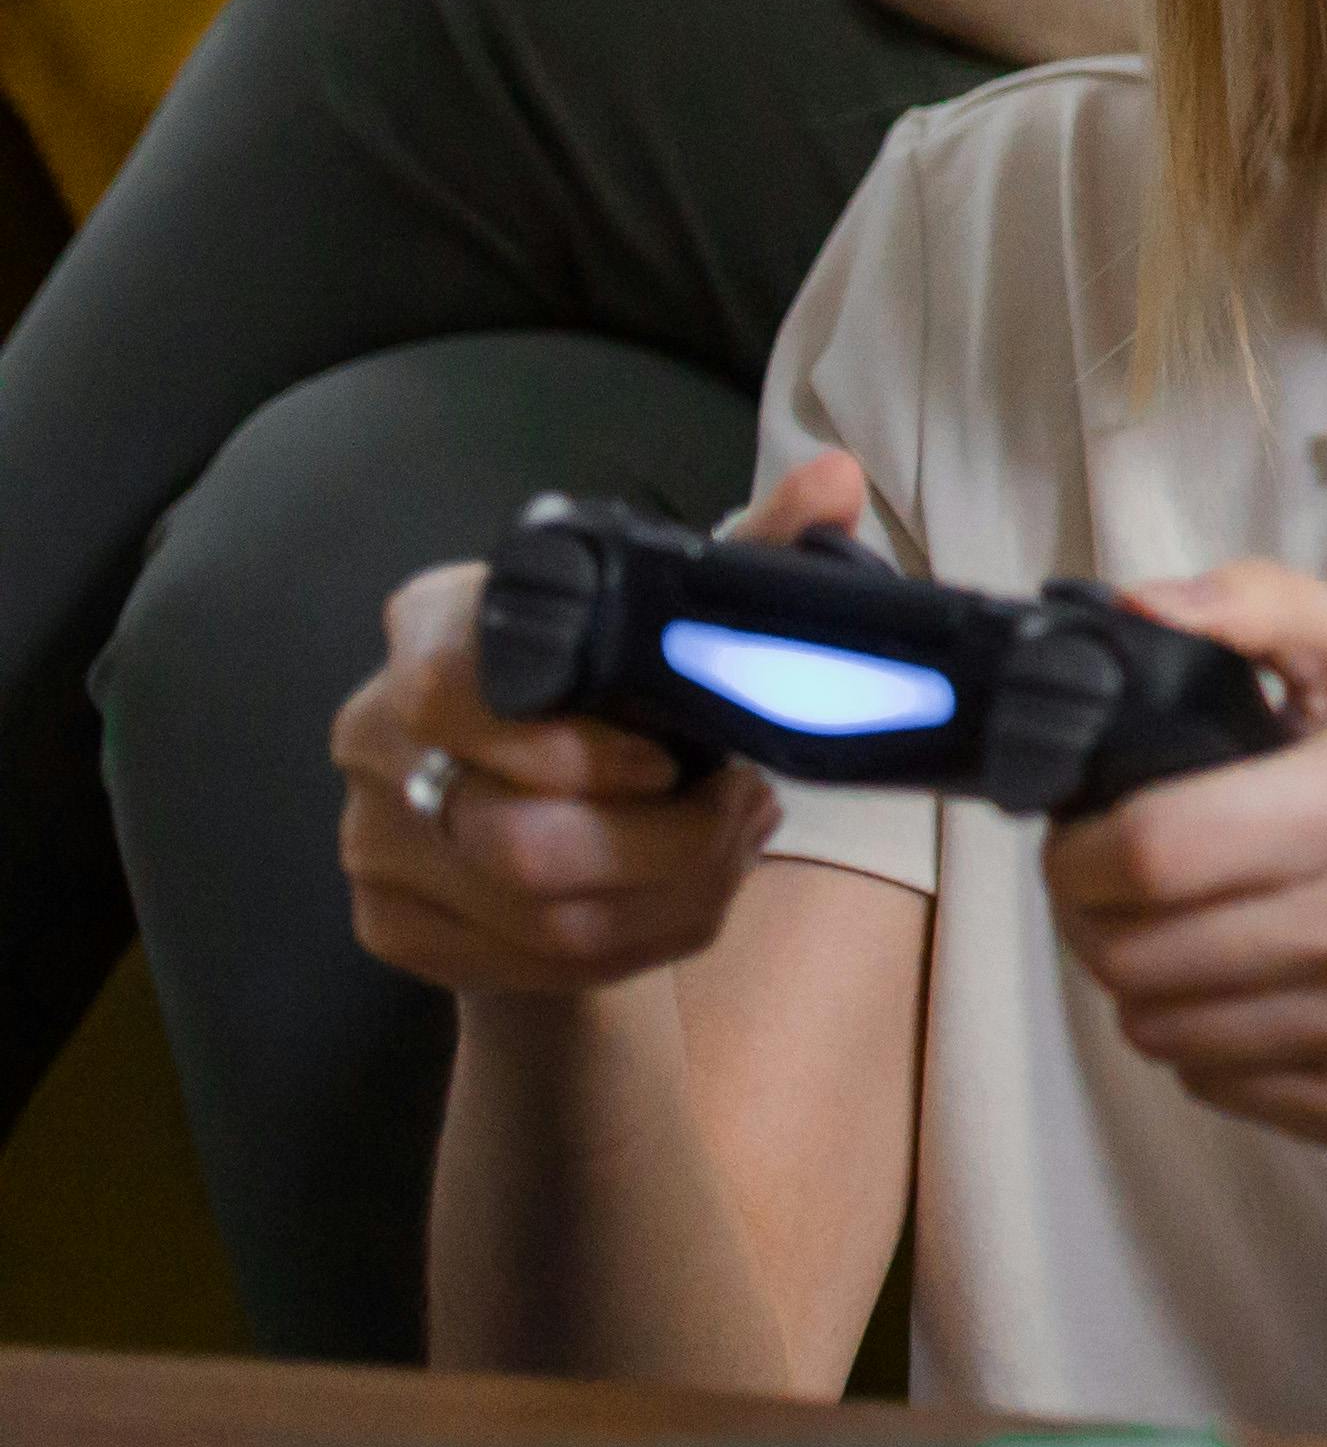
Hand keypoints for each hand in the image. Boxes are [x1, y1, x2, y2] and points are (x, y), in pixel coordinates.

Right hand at [334, 448, 861, 996]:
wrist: (537, 804)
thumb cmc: (607, 691)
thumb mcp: (667, 615)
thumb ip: (747, 549)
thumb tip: (835, 482)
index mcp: (431, 629)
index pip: (453, 690)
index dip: (575, 747)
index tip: (672, 760)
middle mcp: (375, 735)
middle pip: (515, 837)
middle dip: (667, 842)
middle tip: (743, 806)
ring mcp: (371, 842)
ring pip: (541, 915)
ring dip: (675, 892)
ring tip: (734, 842)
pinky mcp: (391, 928)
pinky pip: (538, 964)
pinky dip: (644, 938)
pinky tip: (688, 894)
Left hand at [1040, 563, 1326, 1174]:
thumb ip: (1262, 606)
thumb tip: (1132, 604)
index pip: (1155, 848)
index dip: (1082, 851)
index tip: (1086, 840)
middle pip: (1135, 953)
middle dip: (1099, 922)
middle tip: (1128, 893)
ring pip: (1159, 1030)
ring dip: (1150, 986)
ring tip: (1196, 940)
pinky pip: (1214, 1088)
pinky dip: (1212, 1046)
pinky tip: (1259, 998)